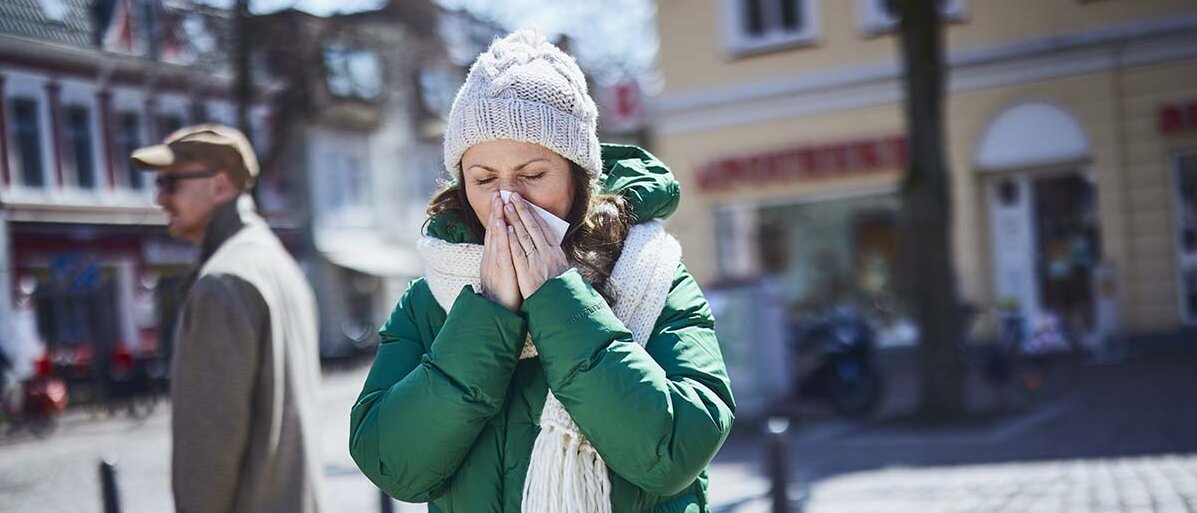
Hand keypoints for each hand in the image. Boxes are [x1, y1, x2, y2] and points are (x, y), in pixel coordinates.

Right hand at [480, 192, 521, 311]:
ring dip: (497, 218)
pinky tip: (503, 226)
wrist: (496, 316)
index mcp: (493, 260)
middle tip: (497, 193)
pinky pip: (501, 253)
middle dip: (495, 211)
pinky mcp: (501, 273)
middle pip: (493, 231)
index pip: (495, 234)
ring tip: (499, 202)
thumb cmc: (503, 297)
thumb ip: (505, 262)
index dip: (496, 216)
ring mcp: (495, 265)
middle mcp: (491, 260)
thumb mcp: (503, 276)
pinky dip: (502, 239)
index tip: (499, 200)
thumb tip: (511, 251)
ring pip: (496, 238)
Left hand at [504, 192, 568, 298]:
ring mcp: (537, 262)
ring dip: (515, 220)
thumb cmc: (558, 292)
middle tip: (512, 196)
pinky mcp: (527, 272)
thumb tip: (549, 247)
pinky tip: (506, 229)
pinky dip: (512, 240)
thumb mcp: (561, 272)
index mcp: (556, 253)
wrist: (557, 309)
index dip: (533, 214)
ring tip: (507, 206)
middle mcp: (548, 254)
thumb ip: (553, 259)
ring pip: (525, 237)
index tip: (524, 203)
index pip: (543, 228)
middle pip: (533, 228)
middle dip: (522, 211)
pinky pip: (519, 253)